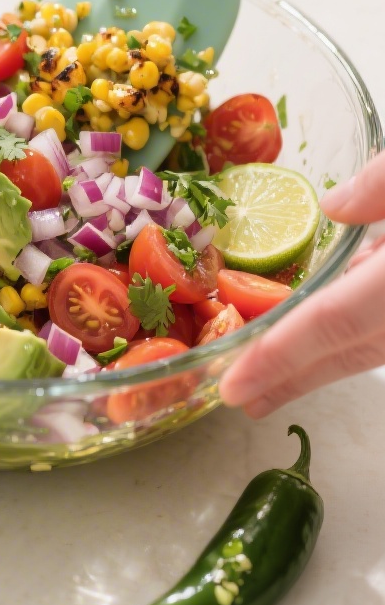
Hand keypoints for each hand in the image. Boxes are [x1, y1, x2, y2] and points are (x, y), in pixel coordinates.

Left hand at [219, 151, 384, 416]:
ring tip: (262, 385)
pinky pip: (376, 332)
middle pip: (347, 352)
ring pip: (365, 348)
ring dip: (314, 366)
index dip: (282, 356)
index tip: (235, 388)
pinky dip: (342, 342)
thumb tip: (332, 205)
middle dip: (288, 378)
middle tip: (233, 399)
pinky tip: (312, 339)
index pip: (336, 321)